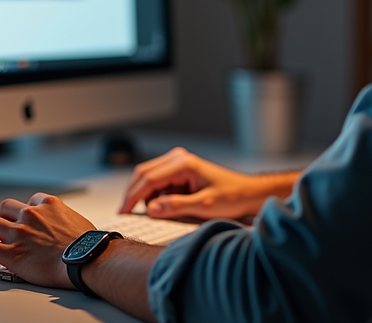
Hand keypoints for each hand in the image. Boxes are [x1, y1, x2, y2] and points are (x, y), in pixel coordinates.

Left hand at [0, 193, 94, 288]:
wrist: (87, 259)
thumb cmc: (88, 245)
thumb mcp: (79, 221)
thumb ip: (66, 221)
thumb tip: (69, 229)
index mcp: (49, 205)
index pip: (30, 201)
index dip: (26, 212)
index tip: (26, 221)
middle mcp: (31, 216)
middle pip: (5, 208)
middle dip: (5, 220)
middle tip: (7, 232)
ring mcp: (19, 234)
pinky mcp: (11, 254)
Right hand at [120, 147, 297, 220]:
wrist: (249, 193)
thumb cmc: (232, 197)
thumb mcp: (205, 206)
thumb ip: (176, 206)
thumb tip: (151, 209)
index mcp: (183, 163)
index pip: (148, 179)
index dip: (132, 197)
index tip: (123, 212)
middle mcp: (178, 158)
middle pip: (143, 174)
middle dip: (132, 194)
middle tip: (124, 213)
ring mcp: (178, 162)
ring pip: (147, 176)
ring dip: (142, 194)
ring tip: (143, 213)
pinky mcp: (179, 170)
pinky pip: (157, 180)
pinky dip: (152, 193)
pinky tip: (157, 207)